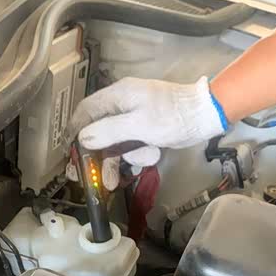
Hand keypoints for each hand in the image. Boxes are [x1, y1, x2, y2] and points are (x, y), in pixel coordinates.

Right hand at [65, 76, 226, 189]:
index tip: (69, 153)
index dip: (75, 131)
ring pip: (116, 142)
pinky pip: (133, 144)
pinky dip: (138, 155)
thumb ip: (109, 131)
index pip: (85, 111)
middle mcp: (123, 104)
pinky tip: (149, 158)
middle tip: (88, 177)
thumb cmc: (173, 116)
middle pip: (99, 131)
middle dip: (96, 156)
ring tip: (117, 180)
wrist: (207, 115)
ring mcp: (135, 117)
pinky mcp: (147, 129)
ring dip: (120, 160)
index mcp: (118, 96)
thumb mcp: (139, 125)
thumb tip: (84, 138)